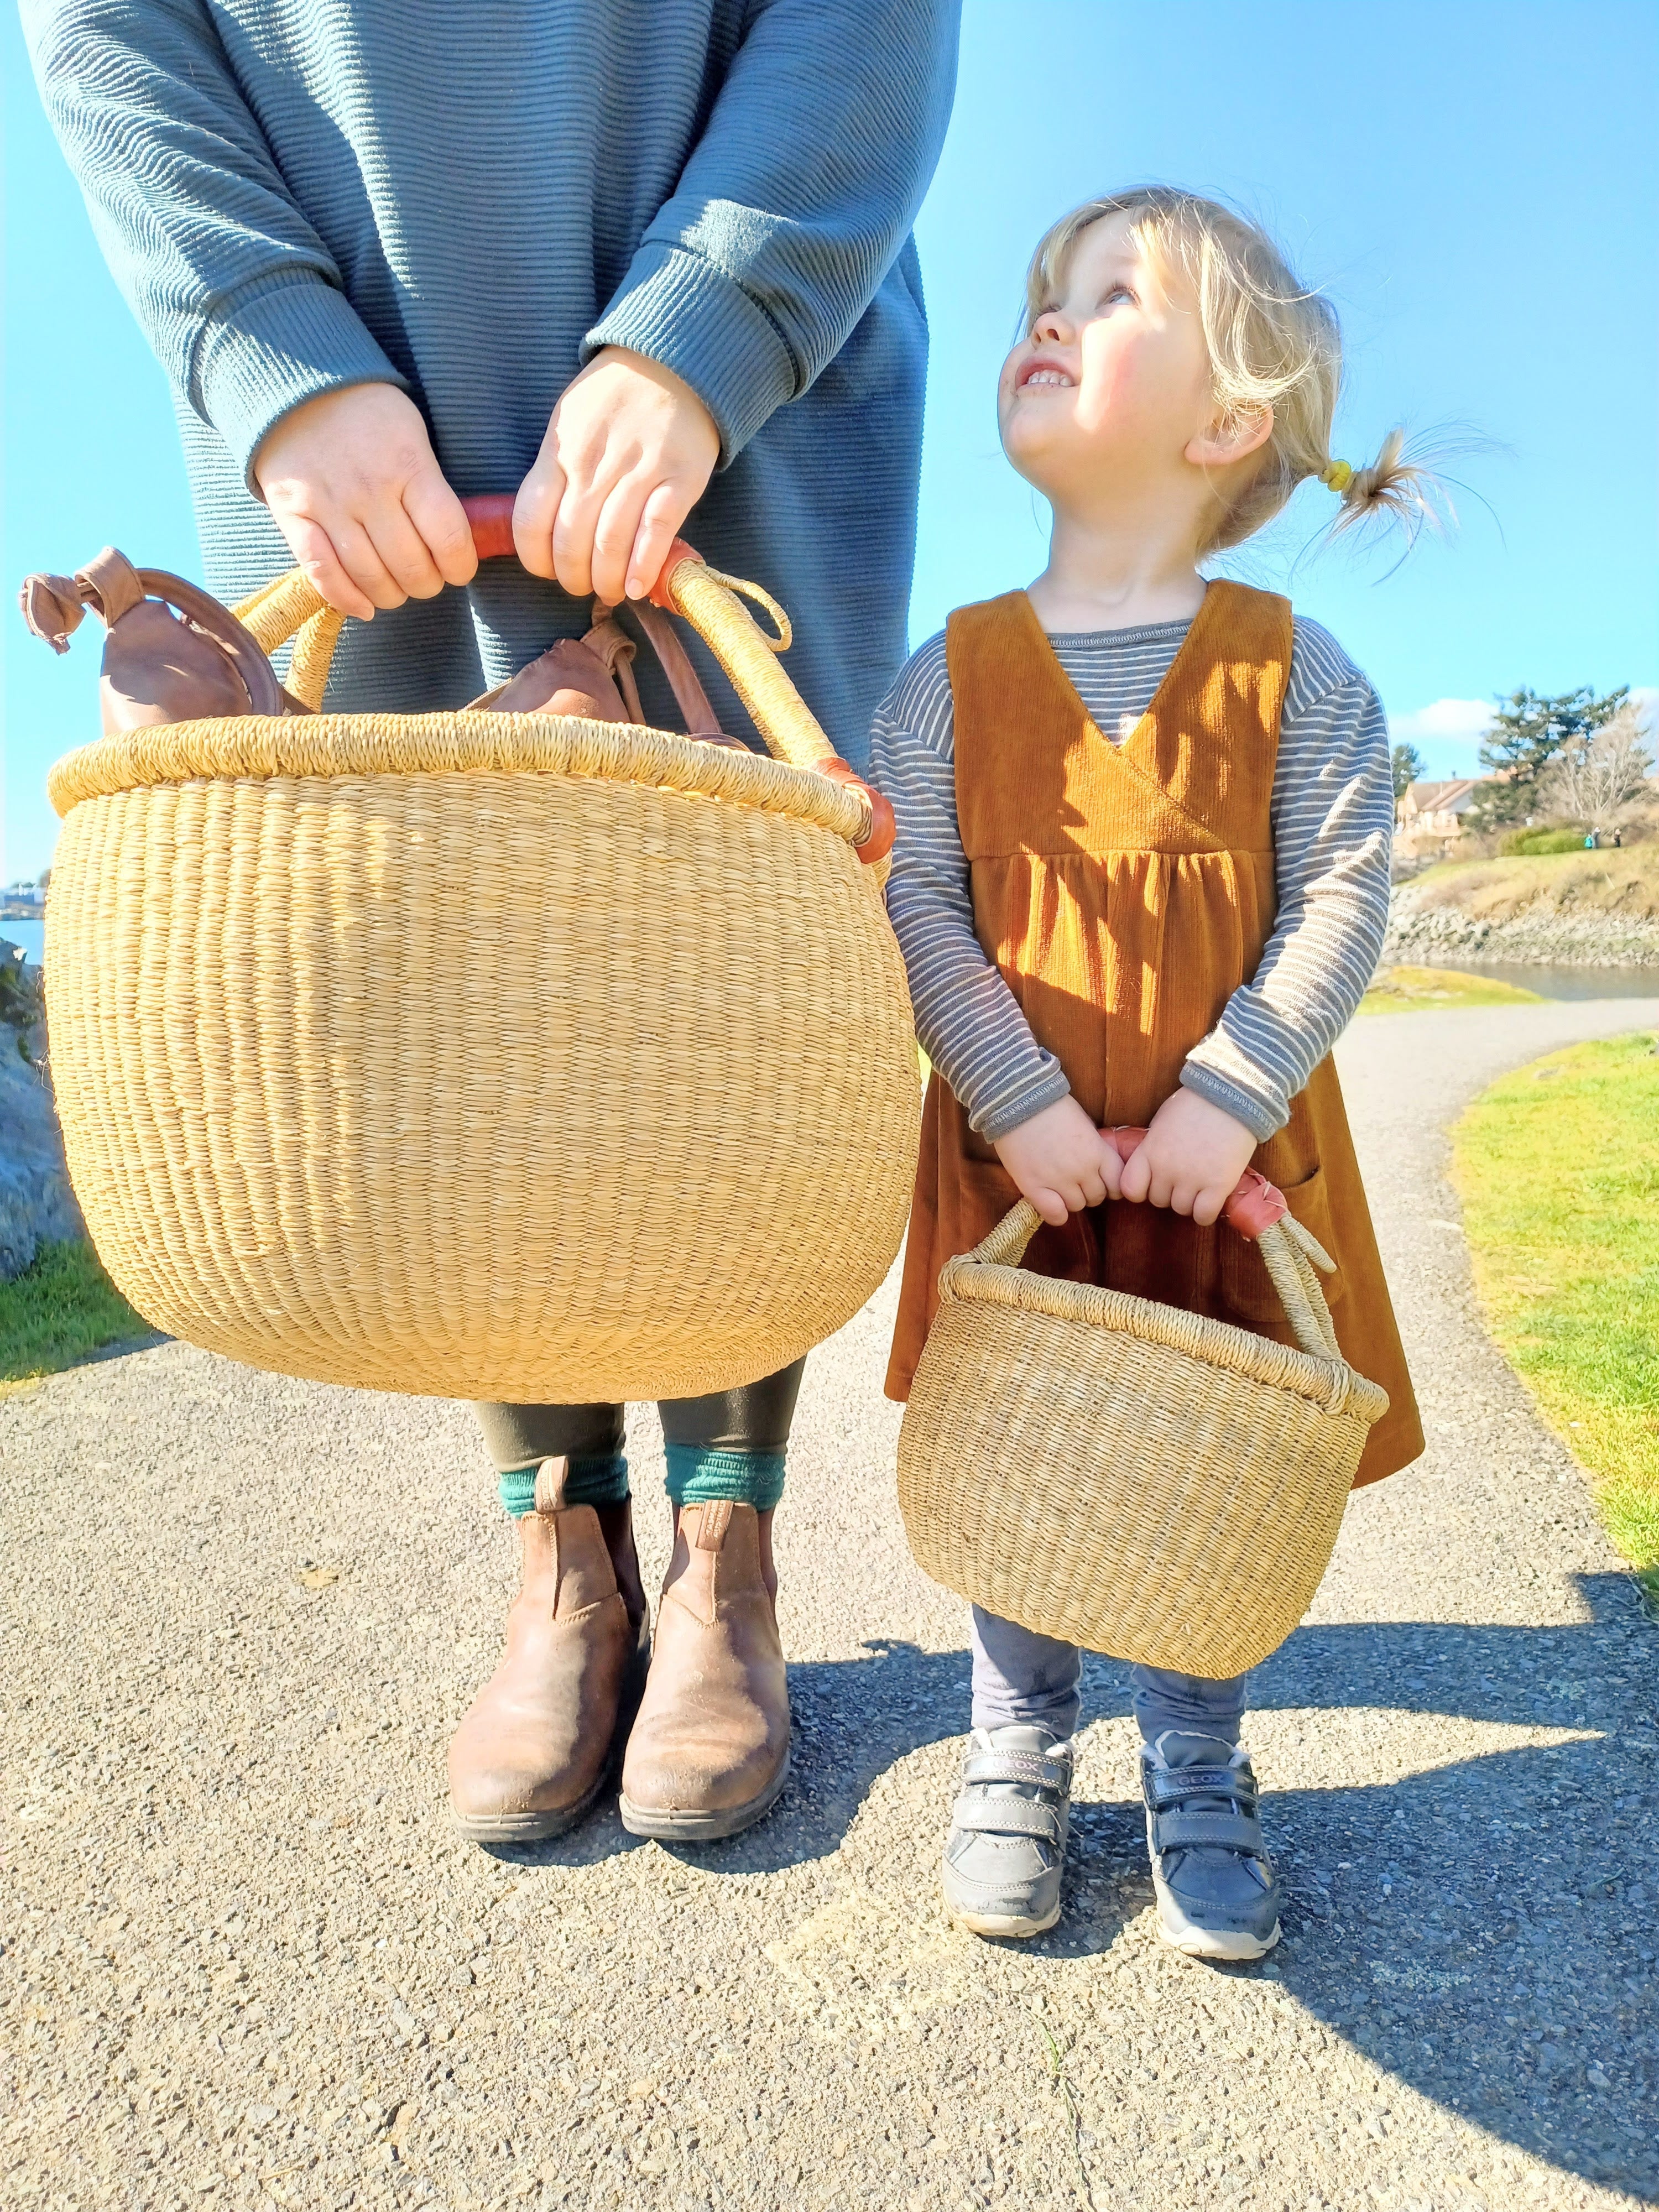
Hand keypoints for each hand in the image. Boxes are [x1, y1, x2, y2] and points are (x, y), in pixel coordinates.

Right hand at [254, 384, 476, 620]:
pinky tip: (364, 606)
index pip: (448, 538)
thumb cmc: (368, 413)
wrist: (296, 382)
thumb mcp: (413, 433)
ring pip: (370, 577)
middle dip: (427, 584)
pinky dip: (346, 598)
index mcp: (408, 466)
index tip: (459, 570)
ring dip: (391, 595)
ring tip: (397, 589)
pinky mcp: (293, 515)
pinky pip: (322, 572)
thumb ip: (431, 485)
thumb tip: (455, 541)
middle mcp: (370, 489)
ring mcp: (329, 504)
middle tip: (426, 578)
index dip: (460, 567)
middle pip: (411, 567)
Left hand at [513, 346, 719, 603]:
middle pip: (570, 541)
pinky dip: (642, 566)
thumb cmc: (615, 398)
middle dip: (572, 578)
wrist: (673, 363)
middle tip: (582, 586)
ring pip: (610, 544)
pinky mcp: (679, 479)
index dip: (536, 559)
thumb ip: (555, 470)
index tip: (547, 570)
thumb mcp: (568, 423)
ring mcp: (639, 471)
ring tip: (610, 591)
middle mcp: (595, 464)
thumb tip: (544, 528)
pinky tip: (636, 587)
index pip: (532, 520)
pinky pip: (655, 532)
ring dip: (605, 581)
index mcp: (561, 450)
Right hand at [993, 1096, 1123, 1227]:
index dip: (1109, 1185)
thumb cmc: (1051, 1107)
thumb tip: (1097, 1165)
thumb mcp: (1084, 1124)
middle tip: (1074, 1181)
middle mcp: (1083, 1170)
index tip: (1099, 1181)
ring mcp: (1059, 1181)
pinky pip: (1055, 1215)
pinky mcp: (1034, 1187)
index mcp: (1098, 1152)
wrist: (1018, 1101)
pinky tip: (1049, 1202)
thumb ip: (1094, 1148)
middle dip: (1088, 1191)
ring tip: (1057, 1186)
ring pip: (1076, 1207)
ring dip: (1070, 1200)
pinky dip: (1056, 1214)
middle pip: (1097, 1198)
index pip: (1117, 1184)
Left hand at [1116, 1088, 1258, 1225]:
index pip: (1130, 1189)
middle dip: (1170, 1192)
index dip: (1142, 1190)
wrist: (1232, 1096)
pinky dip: (1206, 1213)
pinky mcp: (1218, 1186)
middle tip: (1186, 1177)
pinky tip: (1212, 1199)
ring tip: (1201, 1183)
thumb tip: (1150, 1167)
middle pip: (1159, 1201)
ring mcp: (1192, 1179)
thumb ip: (1153, 1148)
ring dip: (1190, 1201)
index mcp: (1149, 1151)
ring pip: (1182, 1209)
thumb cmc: (1195, 1104)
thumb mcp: (1161, 1122)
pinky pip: (1204, 1216)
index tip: (1154, 1182)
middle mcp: (1166, 1169)